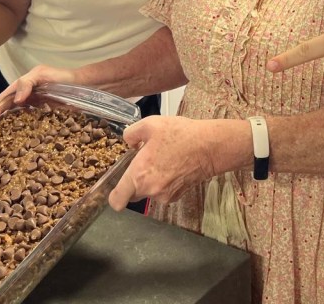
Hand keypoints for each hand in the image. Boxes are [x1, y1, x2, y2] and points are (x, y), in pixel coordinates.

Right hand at [0, 64, 76, 135]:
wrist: (83, 85)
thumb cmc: (62, 78)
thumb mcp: (42, 75)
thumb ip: (28, 84)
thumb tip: (16, 100)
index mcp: (20, 87)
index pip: (1, 100)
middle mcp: (24, 98)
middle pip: (4, 111)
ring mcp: (32, 107)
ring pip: (13, 118)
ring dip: (2, 128)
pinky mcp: (42, 116)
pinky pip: (27, 125)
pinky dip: (19, 132)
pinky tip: (14, 142)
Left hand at [107, 117, 240, 210]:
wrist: (209, 146)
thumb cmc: (180, 134)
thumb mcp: (151, 124)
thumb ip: (132, 134)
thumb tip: (129, 143)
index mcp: (139, 174)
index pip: (118, 200)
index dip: (114, 196)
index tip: (117, 188)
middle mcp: (150, 190)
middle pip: (133, 194)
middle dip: (135, 181)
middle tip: (145, 163)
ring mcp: (165, 195)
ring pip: (150, 191)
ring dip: (152, 180)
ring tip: (163, 160)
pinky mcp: (177, 196)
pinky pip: (163, 191)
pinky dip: (165, 182)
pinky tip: (173, 165)